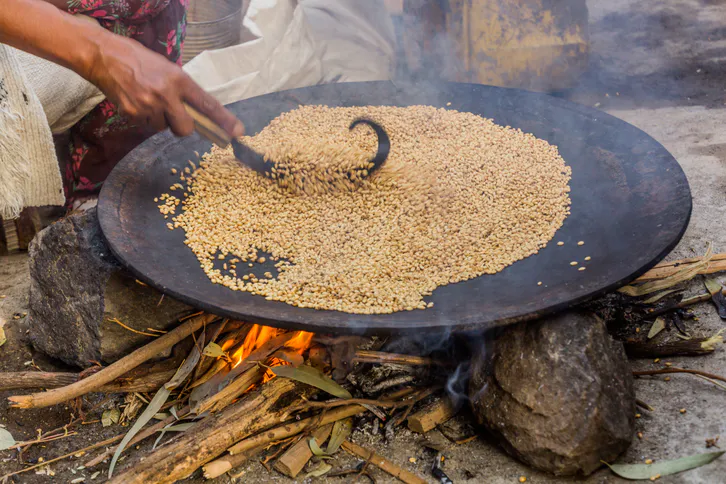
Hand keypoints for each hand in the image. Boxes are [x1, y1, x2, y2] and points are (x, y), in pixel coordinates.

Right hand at [85, 32, 243, 137]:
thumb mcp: (168, 69)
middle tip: (173, 114)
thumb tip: (201, 111)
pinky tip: (136, 101)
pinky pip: (145, 126)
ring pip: (163, 128)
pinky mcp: (132, 114)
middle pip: (186, 129)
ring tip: (147, 99)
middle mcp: (166, 94)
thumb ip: (184, 90)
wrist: (105, 56)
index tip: (237, 132)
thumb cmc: (140, 60)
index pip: (207, 104)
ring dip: (159, 120)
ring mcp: (148, 106)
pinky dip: (143, 118)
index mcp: (179, 80)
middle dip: (182, 127)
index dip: (224, 120)